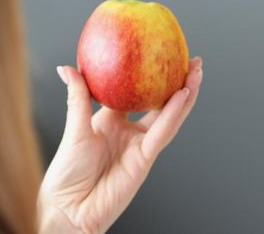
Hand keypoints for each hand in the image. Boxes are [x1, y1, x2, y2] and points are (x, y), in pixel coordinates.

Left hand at [39, 57, 202, 232]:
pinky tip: (182, 95)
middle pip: (161, 103)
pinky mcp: (146, 159)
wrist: (70, 209)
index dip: (149, 75)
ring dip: (185, 95)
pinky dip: (173, 114)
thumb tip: (68, 67)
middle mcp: (130, 132)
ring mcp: (140, 145)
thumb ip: (78, 97)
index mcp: (112, 122)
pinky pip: (162, 132)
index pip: (135, 93)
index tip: (159, 54)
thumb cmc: (67, 174)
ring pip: (169, 116)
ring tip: (196, 72)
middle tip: (191, 59)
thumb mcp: (73, 129)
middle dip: (178, 82)